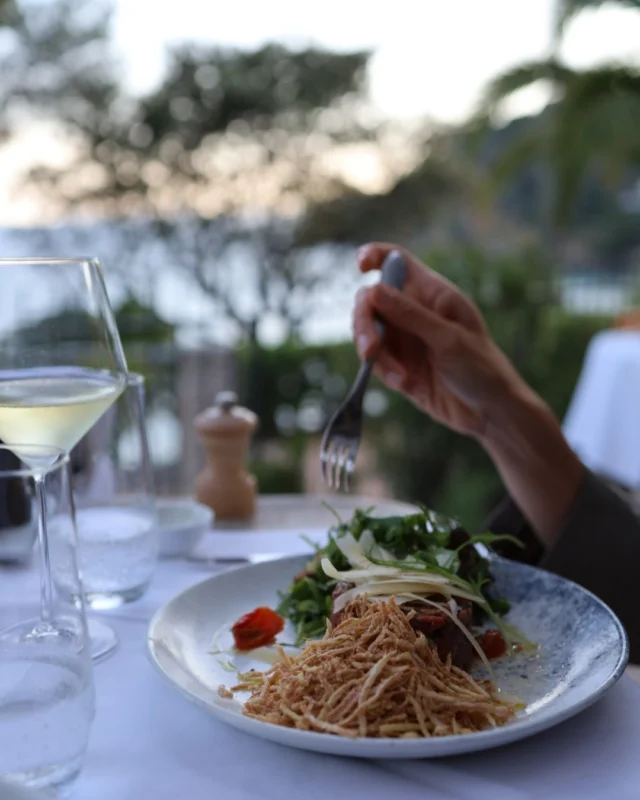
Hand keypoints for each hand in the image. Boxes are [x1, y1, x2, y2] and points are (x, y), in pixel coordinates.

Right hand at [353, 243, 525, 437]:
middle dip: (366, 324)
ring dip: (375, 354)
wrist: (489, 412)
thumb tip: (373, 290)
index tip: (361, 266)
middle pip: (371, 302)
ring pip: (369, 333)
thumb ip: (410, 315)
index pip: (397, 262)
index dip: (376, 256)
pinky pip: (376, 361)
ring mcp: (405, 339)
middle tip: (369, 350)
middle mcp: (414, 312)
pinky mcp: (399, 365)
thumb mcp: (448, 339)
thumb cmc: (481, 367)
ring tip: (399, 377)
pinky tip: (404, 384)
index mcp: (432, 294)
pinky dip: (384, 372)